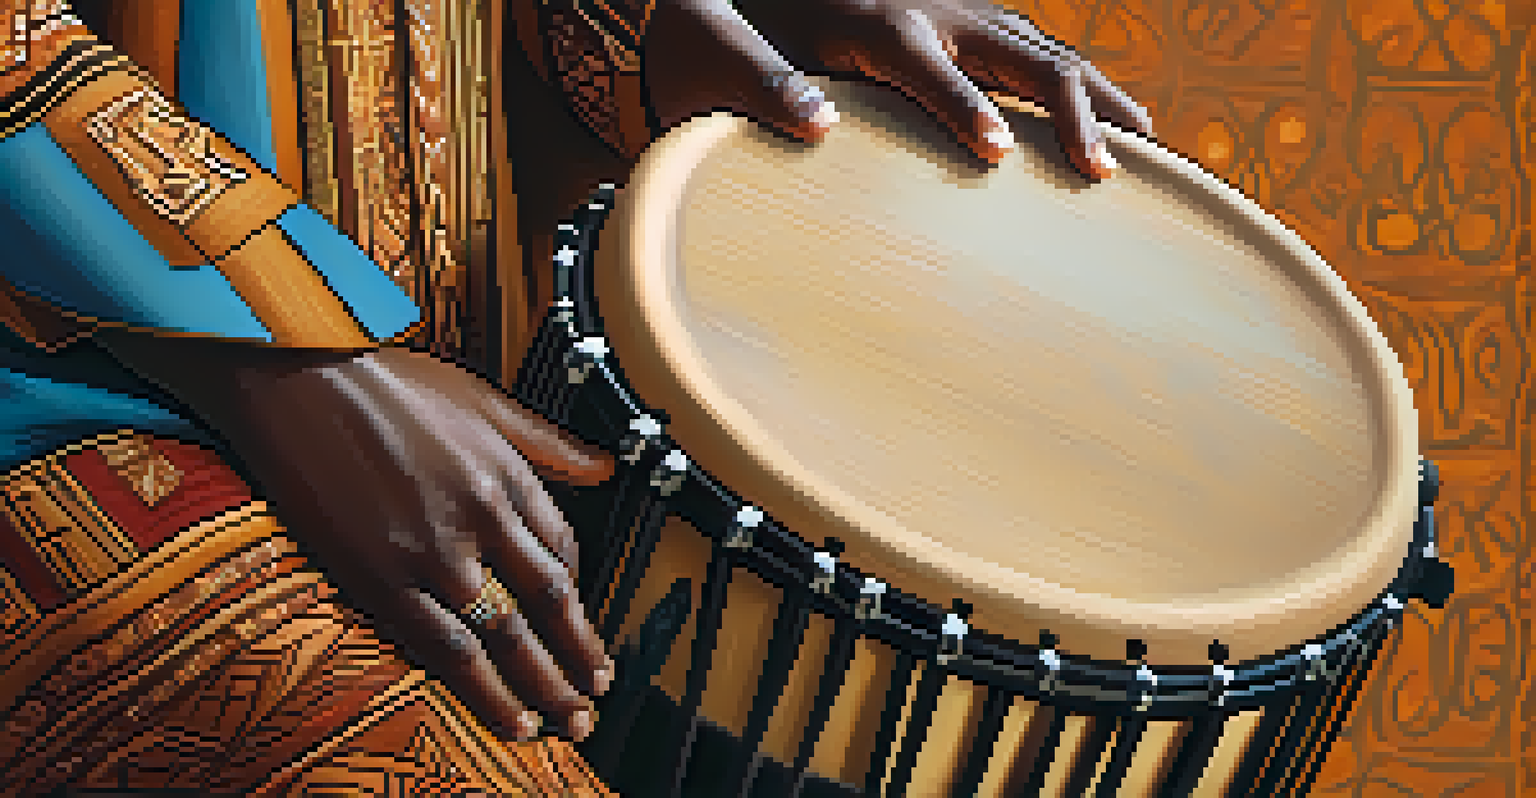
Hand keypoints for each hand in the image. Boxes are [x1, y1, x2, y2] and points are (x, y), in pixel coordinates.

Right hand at [99, 334, 615, 741]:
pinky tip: (505, 716)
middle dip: (577, 659)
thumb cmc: (385, 377)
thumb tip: (605, 466)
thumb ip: (547, 441)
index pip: (562, 551)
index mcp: (507, 475)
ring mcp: (430, 552)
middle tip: (596, 699)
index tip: (584, 630)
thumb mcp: (483, 398)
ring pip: (504, 636)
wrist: (297, 372)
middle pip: (546, 603)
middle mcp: (480, 518)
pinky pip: (441, 646)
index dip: (577, 600)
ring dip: (540, 688)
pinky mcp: (378, 577)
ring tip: (565, 724)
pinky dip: (480, 688)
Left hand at [643, 0, 1153, 177]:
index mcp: (879, 23)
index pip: (928, 66)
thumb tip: (815, 126)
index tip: (995, 154)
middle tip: (1107, 171)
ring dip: (1097, 101)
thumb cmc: (750, 26)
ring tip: (1145, 158)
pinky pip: (1042, 54)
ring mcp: (964, 14)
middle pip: (1019, 52)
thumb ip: (772, 87)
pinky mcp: (976, 25)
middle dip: (1069, 108)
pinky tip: (1116, 133)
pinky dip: (1084, 92)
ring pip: (1048, 51)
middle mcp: (935, 11)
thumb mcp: (743, 54)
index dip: (962, 105)